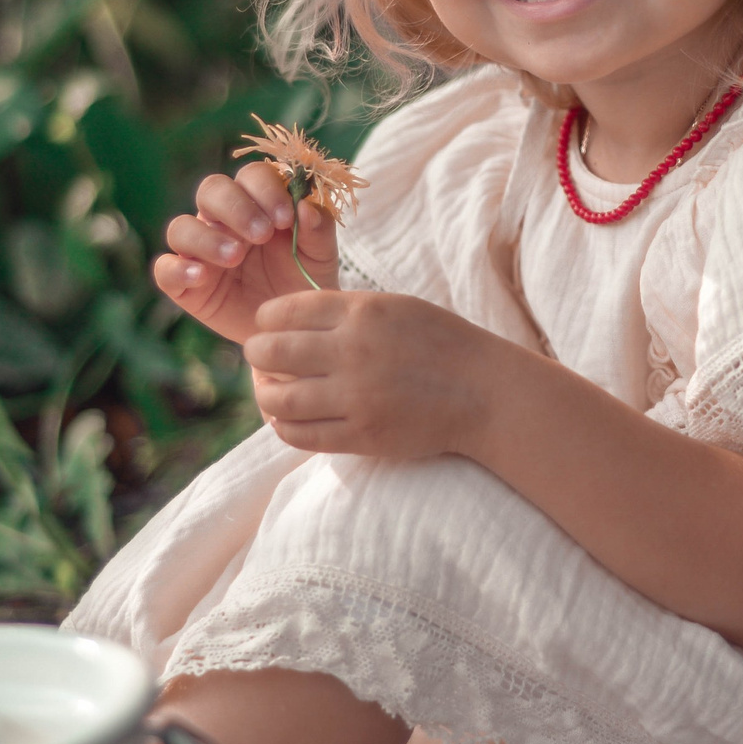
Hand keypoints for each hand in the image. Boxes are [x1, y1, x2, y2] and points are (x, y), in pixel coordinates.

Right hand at [152, 162, 338, 342]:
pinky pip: (165, 269)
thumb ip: (318, 229)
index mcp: (257, 202)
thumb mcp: (320, 257)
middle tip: (262, 234)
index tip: (286, 217)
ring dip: (207, 238)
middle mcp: (222, 220)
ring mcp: (199, 250)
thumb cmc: (305, 282)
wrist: (294, 330)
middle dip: (236, 207)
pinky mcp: (184, 284)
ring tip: (235, 257)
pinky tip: (202, 277)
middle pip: (211, 190)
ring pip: (181, 227)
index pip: (251, 176)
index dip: (265, 189)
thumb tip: (305, 206)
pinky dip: (178, 268)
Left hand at [242, 291, 493, 458]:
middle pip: (272, 352)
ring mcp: (356, 397)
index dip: (266, 319)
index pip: (285, 311)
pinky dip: (284, 427)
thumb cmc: (441, 344)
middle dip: (256, 354)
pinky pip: (302, 435)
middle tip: (258, 358)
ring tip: (270, 392)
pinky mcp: (362, 435)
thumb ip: (346, 311)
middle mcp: (353, 352)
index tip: (266, 327)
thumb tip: (292, 320)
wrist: (485, 392)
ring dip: (265, 395)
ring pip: (279, 399)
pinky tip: (286, 420)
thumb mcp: (396, 308)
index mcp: (362, 312)